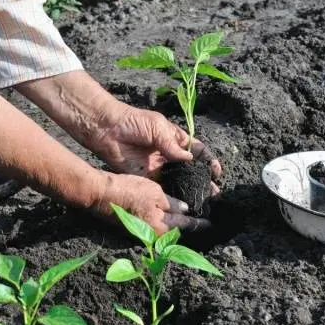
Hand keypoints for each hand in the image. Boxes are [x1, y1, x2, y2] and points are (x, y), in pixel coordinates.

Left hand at [86, 105, 221, 193]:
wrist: (108, 129)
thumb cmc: (134, 122)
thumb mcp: (158, 128)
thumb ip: (173, 145)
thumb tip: (190, 159)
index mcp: (175, 139)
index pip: (197, 151)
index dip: (208, 161)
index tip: (217, 171)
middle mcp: (170, 154)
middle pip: (191, 169)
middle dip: (203, 180)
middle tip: (215, 193)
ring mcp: (159, 167)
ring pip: (180, 180)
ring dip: (191, 189)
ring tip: (204, 201)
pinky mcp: (147, 177)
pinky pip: (163, 187)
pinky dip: (174, 195)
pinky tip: (184, 202)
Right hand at [95, 172, 210, 233]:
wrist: (99, 195)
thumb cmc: (128, 192)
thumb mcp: (155, 192)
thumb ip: (172, 202)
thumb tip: (185, 209)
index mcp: (161, 227)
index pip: (186, 225)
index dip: (199, 223)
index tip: (211, 224)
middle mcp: (152, 234)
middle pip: (175, 231)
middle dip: (188, 226)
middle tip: (201, 220)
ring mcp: (141, 233)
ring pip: (164, 229)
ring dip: (175, 224)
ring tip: (186, 217)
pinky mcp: (132, 228)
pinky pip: (153, 226)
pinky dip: (162, 221)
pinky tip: (165, 214)